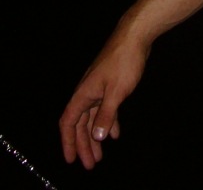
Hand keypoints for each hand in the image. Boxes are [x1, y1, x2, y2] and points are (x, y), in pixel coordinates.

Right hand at [58, 35, 148, 168]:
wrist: (134, 37)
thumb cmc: (123, 62)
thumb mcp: (117, 92)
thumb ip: (106, 114)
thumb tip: (96, 136)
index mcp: (84, 94)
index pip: (69, 122)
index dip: (68, 141)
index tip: (71, 159)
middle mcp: (87, 92)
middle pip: (80, 124)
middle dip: (83, 145)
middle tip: (90, 164)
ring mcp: (98, 88)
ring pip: (92, 117)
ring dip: (95, 136)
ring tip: (100, 155)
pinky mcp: (110, 85)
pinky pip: (105, 109)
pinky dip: (108, 122)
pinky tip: (114, 134)